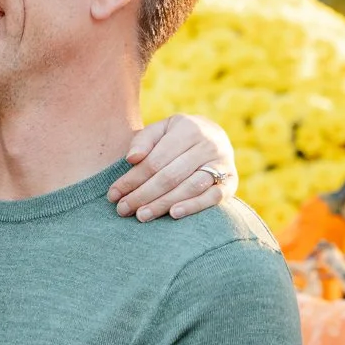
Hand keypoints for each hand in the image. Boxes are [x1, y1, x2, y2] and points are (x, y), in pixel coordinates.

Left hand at [109, 114, 236, 221]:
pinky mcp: (231, 182)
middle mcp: (208, 144)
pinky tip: (173, 214)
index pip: (155, 160)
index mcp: (188, 128)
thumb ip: (144, 140)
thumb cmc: (177, 137)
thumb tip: (131, 158)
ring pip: (190, 187)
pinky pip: (213, 197)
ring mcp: (222, 163)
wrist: (214, 137)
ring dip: (163, 203)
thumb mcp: (160, 130)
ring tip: (141, 216)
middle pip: (170, 176)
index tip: (113, 194)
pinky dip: (193, 206)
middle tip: (123, 210)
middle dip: (143, 194)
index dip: (132, 179)